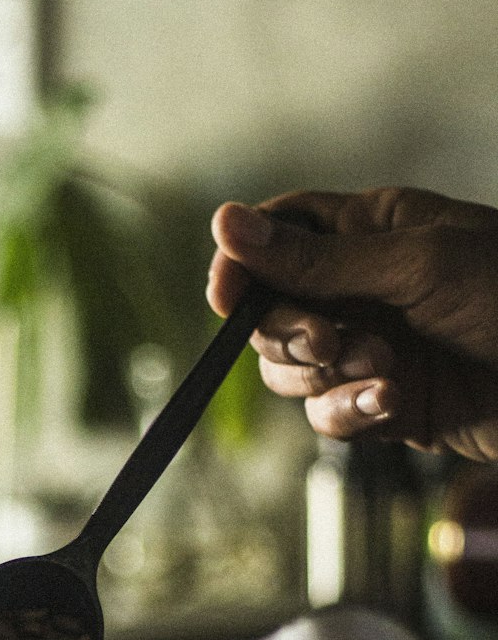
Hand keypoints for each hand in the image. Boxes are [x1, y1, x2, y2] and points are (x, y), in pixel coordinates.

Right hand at [207, 187, 497, 460]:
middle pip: (271, 310)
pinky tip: (392, 402)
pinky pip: (327, 415)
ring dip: (324, 376)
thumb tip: (225, 225)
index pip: (278, 234)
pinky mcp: (381, 404)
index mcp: (369, 231)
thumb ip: (316, 257)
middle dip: (288, 331)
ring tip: (382, 371)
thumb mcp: (414, 264)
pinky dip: (350, 412)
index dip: (242, 262)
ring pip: (290, 371)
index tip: (226, 294)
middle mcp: (359, 289)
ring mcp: (367, 348)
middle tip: (329, 341)